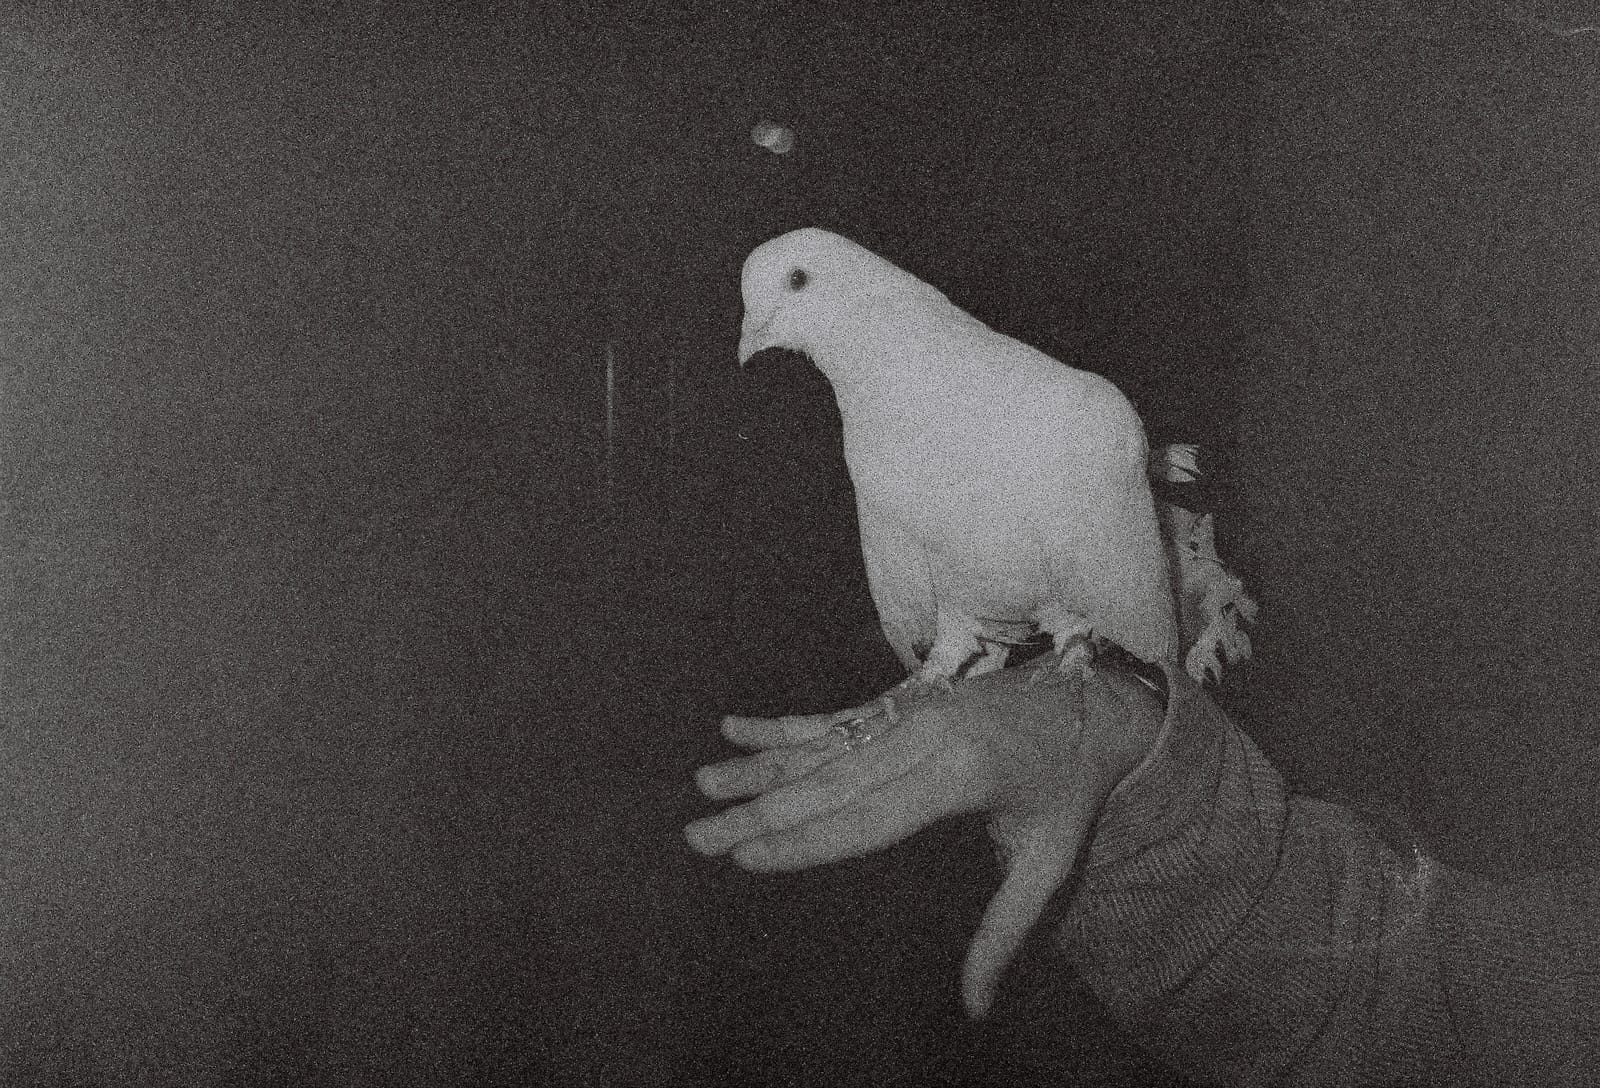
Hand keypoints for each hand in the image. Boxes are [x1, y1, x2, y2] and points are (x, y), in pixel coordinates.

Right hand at [684, 658, 1166, 1016]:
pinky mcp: (901, 699)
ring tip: (702, 783)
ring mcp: (909, 710)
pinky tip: (734, 728)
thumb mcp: (1051, 861)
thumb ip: (1005, 930)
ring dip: (758, 768)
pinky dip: (781, 726)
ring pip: (821, 746)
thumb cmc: (1070, 789)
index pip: (866, 819)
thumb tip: (976, 1007)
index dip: (804, 842)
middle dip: (759, 812)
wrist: (1097, 699)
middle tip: (697, 835)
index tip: (748, 859)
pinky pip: (833, 716)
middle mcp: (924, 735)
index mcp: (958, 776)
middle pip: (828, 782)